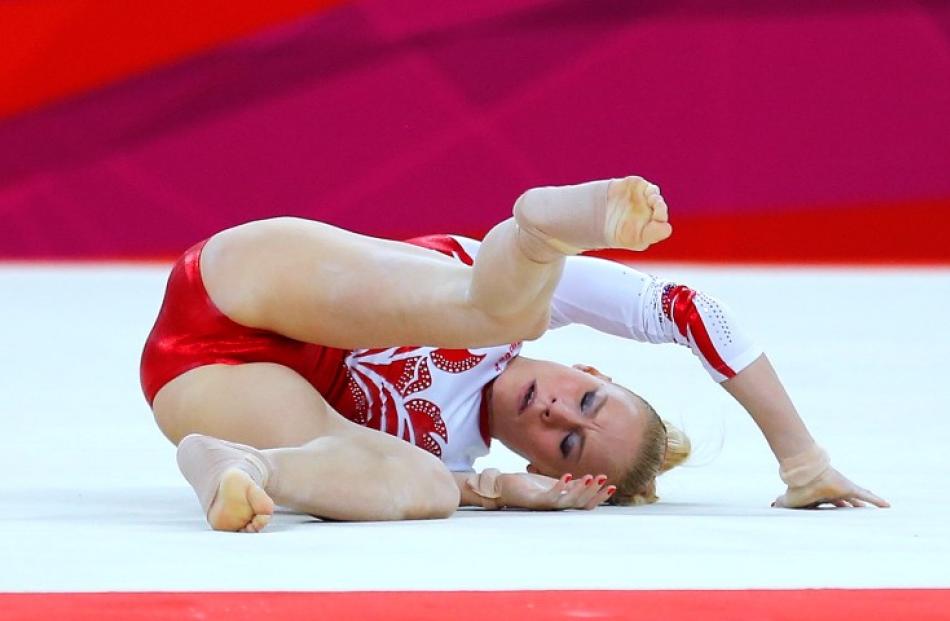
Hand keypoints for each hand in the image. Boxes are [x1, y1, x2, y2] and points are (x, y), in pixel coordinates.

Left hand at [467, 470, 614, 510]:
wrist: (502, 488)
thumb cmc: (527, 486)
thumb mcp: (551, 483)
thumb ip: (568, 485)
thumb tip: (588, 480)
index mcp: (562, 504)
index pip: (585, 503)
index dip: (599, 496)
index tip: (612, 486)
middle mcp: (555, 508)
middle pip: (580, 503)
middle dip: (594, 492)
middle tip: (604, 479)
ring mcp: (545, 506)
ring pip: (568, 501)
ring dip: (581, 489)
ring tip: (591, 477)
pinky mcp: (533, 501)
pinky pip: (550, 497)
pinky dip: (560, 487)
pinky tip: (568, 476)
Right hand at [772, 467, 889, 508]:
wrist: (803, 476)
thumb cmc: (797, 488)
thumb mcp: (788, 500)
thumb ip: (781, 503)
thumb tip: (770, 506)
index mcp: (822, 496)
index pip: (832, 504)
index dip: (838, 508)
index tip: (843, 511)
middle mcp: (834, 493)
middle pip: (848, 502)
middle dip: (855, 507)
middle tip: (862, 514)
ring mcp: (843, 490)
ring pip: (859, 499)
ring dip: (867, 505)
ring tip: (880, 510)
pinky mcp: (849, 488)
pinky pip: (866, 496)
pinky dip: (876, 501)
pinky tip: (887, 506)